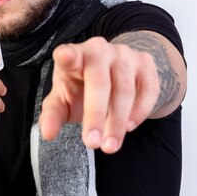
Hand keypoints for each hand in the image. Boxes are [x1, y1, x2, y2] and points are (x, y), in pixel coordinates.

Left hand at [38, 37, 159, 153]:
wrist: (114, 73)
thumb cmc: (80, 88)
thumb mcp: (63, 100)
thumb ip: (52, 115)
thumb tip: (47, 133)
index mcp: (73, 56)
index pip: (68, 54)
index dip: (67, 56)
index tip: (64, 57)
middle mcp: (99, 50)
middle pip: (100, 82)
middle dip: (96, 116)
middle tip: (92, 143)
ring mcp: (124, 54)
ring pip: (125, 89)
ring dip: (117, 122)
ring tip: (109, 146)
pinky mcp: (145, 62)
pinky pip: (149, 89)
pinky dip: (140, 112)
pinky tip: (128, 127)